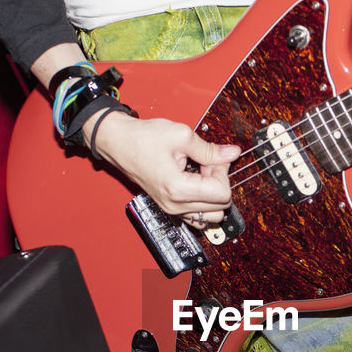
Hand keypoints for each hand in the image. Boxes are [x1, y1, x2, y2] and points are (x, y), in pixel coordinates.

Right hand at [88, 112, 238, 226]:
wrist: (119, 143)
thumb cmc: (142, 139)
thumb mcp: (182, 136)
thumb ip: (211, 149)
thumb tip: (232, 153)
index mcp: (178, 189)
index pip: (223, 193)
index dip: (223, 172)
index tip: (215, 158)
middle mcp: (174, 205)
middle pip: (221, 206)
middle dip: (219, 182)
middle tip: (208, 163)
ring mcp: (172, 209)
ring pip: (212, 215)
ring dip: (212, 193)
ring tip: (201, 173)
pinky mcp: (170, 208)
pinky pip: (198, 215)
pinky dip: (203, 200)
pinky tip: (196, 181)